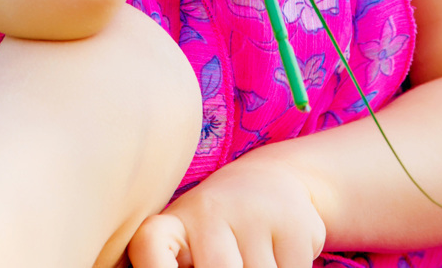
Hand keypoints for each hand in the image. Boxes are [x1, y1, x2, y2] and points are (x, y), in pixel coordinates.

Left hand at [127, 156, 326, 267]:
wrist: (273, 181)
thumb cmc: (218, 229)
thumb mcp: (190, 244)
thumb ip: (175, 262)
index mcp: (174, 222)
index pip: (149, 245)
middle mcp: (207, 211)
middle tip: (233, 262)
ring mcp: (251, 214)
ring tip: (255, 257)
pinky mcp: (292, 224)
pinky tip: (280, 255)